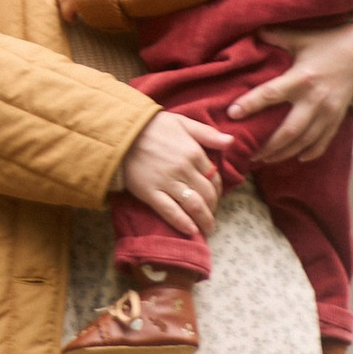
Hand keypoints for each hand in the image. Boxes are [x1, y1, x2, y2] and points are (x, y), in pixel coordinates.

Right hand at [118, 107, 230, 237]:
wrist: (121, 132)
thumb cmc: (153, 126)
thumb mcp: (183, 122)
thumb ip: (207, 134)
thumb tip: (230, 142)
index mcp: (194, 153)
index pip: (214, 178)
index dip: (218, 190)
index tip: (215, 197)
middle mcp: (184, 169)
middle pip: (207, 194)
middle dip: (213, 207)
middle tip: (211, 214)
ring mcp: (167, 182)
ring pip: (193, 205)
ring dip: (204, 220)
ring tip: (207, 229)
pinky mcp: (150, 192)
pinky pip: (170, 211)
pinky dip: (183, 223)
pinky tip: (191, 231)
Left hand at [228, 15, 352, 165]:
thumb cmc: (329, 43)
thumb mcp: (301, 37)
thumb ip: (276, 36)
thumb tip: (252, 30)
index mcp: (302, 78)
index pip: (271, 94)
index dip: (250, 104)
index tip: (231, 114)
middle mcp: (315, 99)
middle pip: (289, 131)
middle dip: (268, 147)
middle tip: (249, 156)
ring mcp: (328, 112)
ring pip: (304, 142)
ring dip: (284, 154)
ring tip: (265, 160)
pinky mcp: (338, 118)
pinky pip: (323, 142)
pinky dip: (309, 153)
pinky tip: (296, 158)